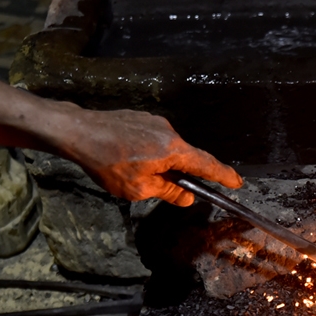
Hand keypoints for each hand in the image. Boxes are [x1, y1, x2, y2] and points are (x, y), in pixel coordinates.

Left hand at [62, 108, 242, 205]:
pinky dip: (151, 152)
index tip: (237, 182)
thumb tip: (187, 197)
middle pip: (187, 156)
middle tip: (185, 187)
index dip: (223, 175)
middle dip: (187, 173)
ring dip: (163, 163)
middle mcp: (169, 132)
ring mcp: (154, 122)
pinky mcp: (141, 118)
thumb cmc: (107, 162)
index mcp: (172, 150)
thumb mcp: (138, 188)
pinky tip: (130, 159)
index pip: (206, 165)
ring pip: (169, 148)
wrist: (77, 131)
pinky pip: (154, 139)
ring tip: (139, 174)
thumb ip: (167, 192)